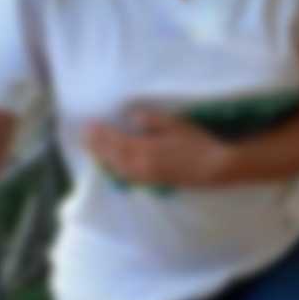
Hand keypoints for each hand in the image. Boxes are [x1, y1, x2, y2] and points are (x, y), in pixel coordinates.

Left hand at [81, 107, 229, 188]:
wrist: (214, 167)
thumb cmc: (197, 142)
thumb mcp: (174, 124)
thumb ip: (151, 120)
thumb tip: (131, 117)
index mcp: (145, 149)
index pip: (116, 141)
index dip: (101, 134)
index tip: (89, 125)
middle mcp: (142, 165)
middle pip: (113, 156)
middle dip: (97, 146)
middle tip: (84, 136)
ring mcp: (147, 176)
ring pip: (118, 168)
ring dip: (103, 158)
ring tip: (92, 150)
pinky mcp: (154, 183)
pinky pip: (127, 177)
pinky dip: (115, 170)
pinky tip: (112, 166)